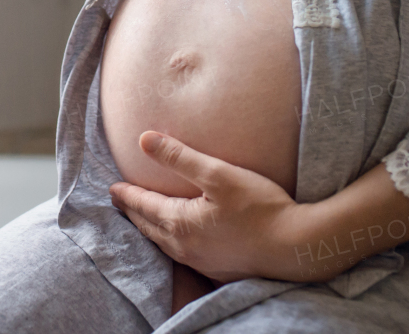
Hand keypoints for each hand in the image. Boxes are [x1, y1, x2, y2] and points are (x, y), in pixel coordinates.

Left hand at [109, 132, 324, 283]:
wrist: (296, 247)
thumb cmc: (260, 207)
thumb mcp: (218, 174)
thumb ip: (179, 157)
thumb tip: (144, 139)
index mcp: (180, 223)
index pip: (144, 206)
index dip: (127, 195)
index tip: (112, 188)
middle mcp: (185, 247)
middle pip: (149, 227)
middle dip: (133, 212)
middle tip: (120, 202)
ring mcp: (201, 261)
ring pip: (164, 243)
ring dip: (150, 228)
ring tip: (143, 218)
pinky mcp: (218, 268)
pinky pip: (182, 253)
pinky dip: (170, 241)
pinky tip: (178, 238)